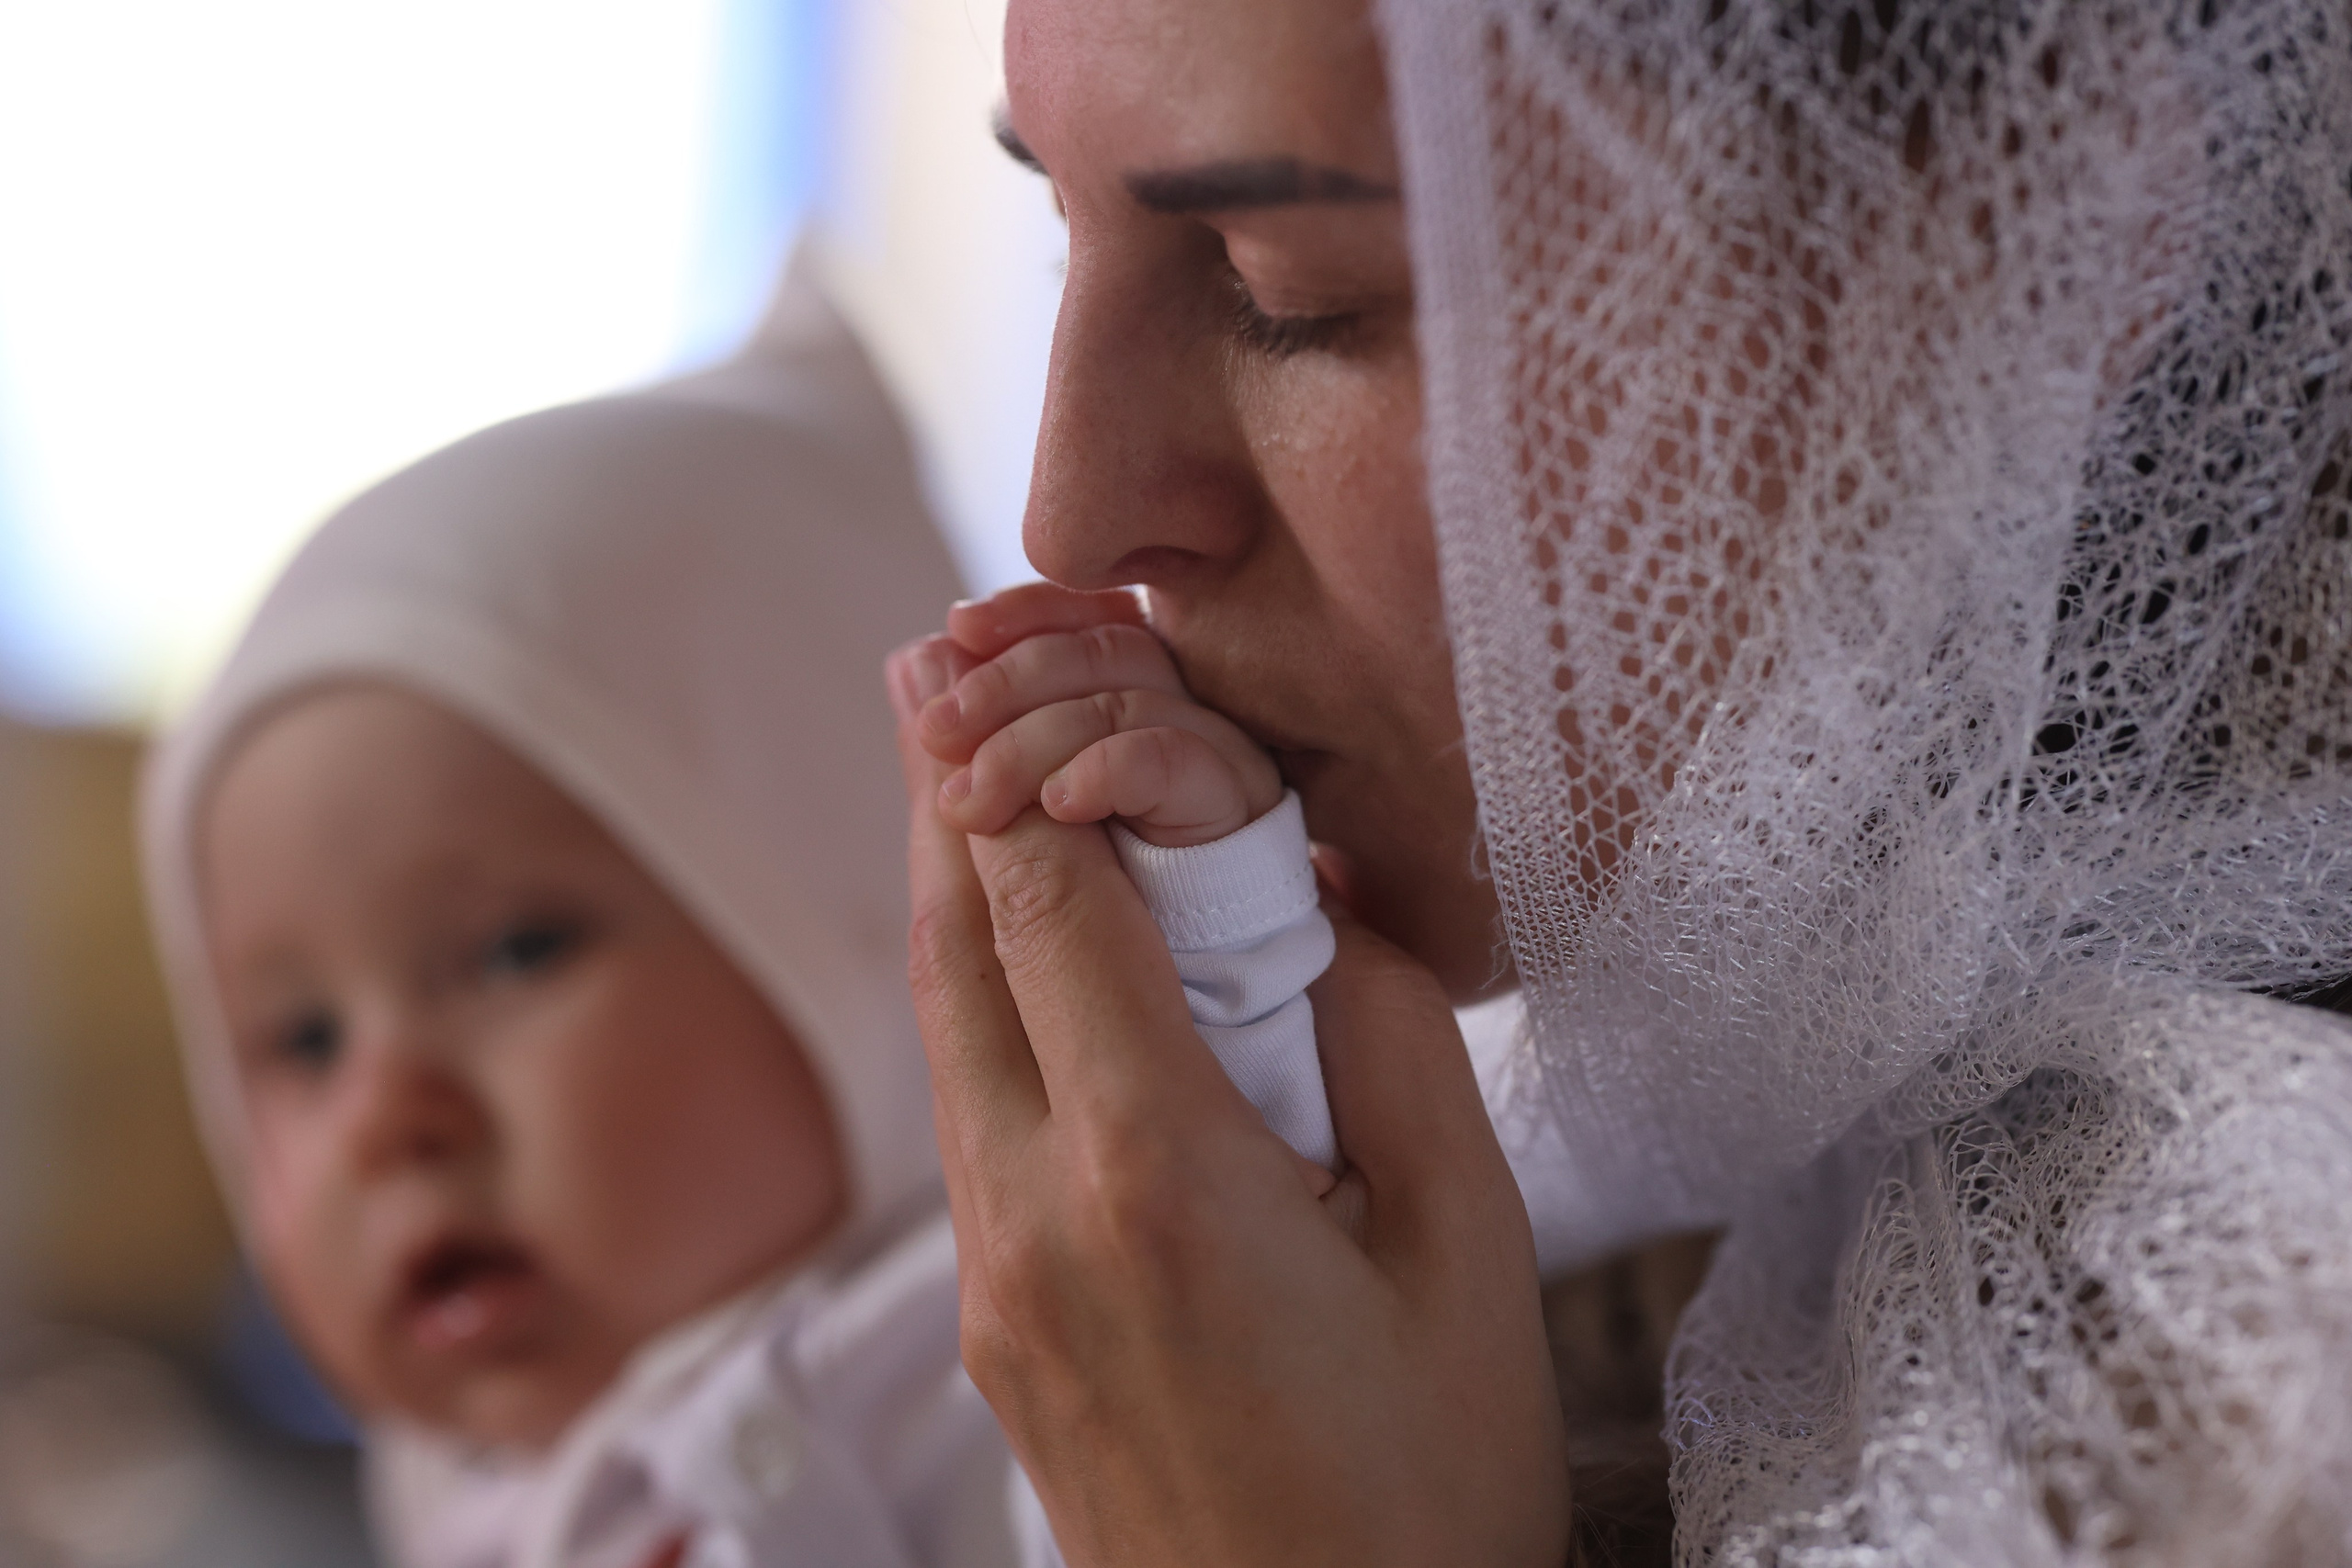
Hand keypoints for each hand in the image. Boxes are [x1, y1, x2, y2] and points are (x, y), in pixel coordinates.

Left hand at [884, 589, 1568, 1567]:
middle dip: (947, 788)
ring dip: (951, 890)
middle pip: (952, 948)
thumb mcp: (1467, 1251)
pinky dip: (978, 1000)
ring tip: (953, 764)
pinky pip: (963, 1119)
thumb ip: (1392, 1041)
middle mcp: (1032, 1221)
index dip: (1034, 770)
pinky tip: (1021, 957)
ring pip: (941, 1032)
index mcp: (1160, 1181)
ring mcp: (988, 1284)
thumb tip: (1316, 905)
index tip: (1045, 679)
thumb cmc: (1426, 1493)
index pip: (1048, 907)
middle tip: (937, 662)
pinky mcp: (987, 1329)